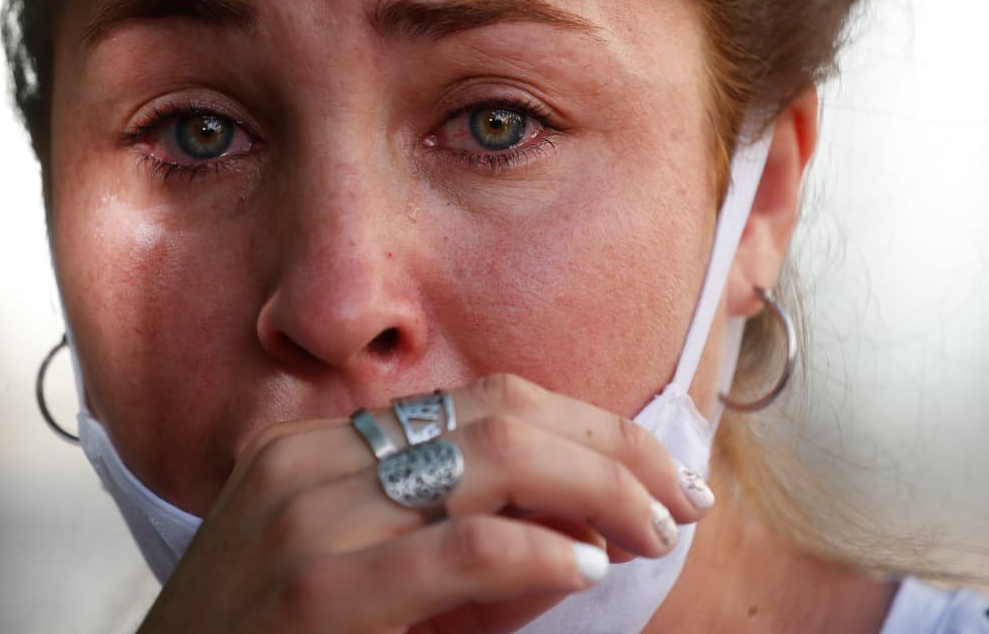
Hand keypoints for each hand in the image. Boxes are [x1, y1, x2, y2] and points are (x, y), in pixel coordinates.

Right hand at [137, 373, 714, 633]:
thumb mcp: (343, 571)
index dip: (583, 424)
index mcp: (315, 444)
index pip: (481, 401)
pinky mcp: (322, 587)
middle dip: (610, 447)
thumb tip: (568, 526)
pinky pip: (462, 546)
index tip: (650, 467)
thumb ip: (435, 537)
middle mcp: (310, 459)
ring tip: (652, 527)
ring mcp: (309, 516)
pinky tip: (587, 566)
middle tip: (679, 495)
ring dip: (597, 488)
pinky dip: (540, 551)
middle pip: (499, 414)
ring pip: (491, 458)